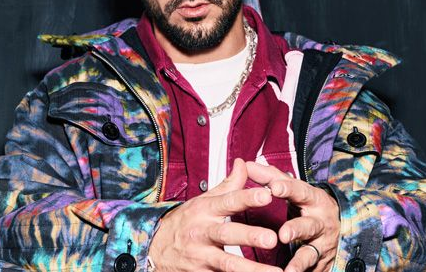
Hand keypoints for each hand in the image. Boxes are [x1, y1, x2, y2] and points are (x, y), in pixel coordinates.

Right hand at [148, 158, 282, 271]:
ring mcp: (200, 256)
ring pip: (227, 264)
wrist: (153, 247)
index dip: (247, 197)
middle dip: (249, 236)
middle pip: (227, 234)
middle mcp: (202, 233)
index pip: (228, 201)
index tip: (267, 194)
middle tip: (272, 238)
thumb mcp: (203, 200)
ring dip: (252, 269)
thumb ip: (227, 185)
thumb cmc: (184, 222)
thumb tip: (243, 164)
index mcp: (205, 211)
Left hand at [246, 162, 339, 271]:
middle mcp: (319, 222)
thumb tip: (246, 164)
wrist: (340, 225)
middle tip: (283, 234)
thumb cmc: (309, 204)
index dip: (288, 189)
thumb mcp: (295, 188)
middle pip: (308, 225)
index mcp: (312, 199)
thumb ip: (270, 177)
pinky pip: (312, 269)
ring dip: (300, 261)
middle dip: (296, 229)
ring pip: (311, 252)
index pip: (299, 191)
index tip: (275, 187)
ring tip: (289, 270)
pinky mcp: (321, 261)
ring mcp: (321, 243)